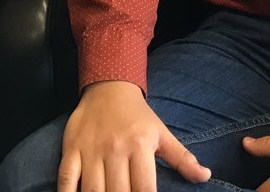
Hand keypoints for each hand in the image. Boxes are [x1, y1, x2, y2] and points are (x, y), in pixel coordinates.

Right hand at [57, 81, 209, 191]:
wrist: (109, 87)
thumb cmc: (138, 116)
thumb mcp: (162, 133)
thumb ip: (182, 158)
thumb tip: (204, 176)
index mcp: (140, 146)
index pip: (144, 188)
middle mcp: (115, 149)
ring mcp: (91, 151)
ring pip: (92, 190)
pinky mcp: (71, 150)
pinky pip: (65, 179)